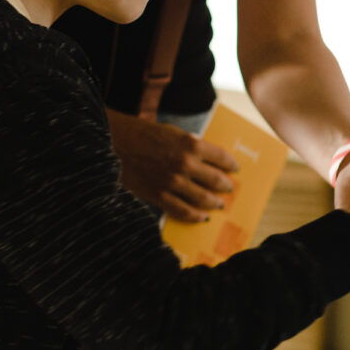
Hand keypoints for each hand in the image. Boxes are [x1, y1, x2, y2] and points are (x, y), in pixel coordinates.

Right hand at [106, 110, 237, 222]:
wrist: (115, 143)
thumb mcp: (174, 133)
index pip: (222, 158)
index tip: (234, 169)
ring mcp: (172, 182)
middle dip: (225, 186)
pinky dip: (195, 216)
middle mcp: (185, 164)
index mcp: (191, 144)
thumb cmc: (145, 134)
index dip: (231, 165)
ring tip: (218, 204)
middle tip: (229, 188)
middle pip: (216, 181)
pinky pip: (182, 211)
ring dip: (214, 203)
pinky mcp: (159, 195)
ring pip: (202, 199)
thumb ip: (192, 147)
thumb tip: (209, 162)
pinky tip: (201, 217)